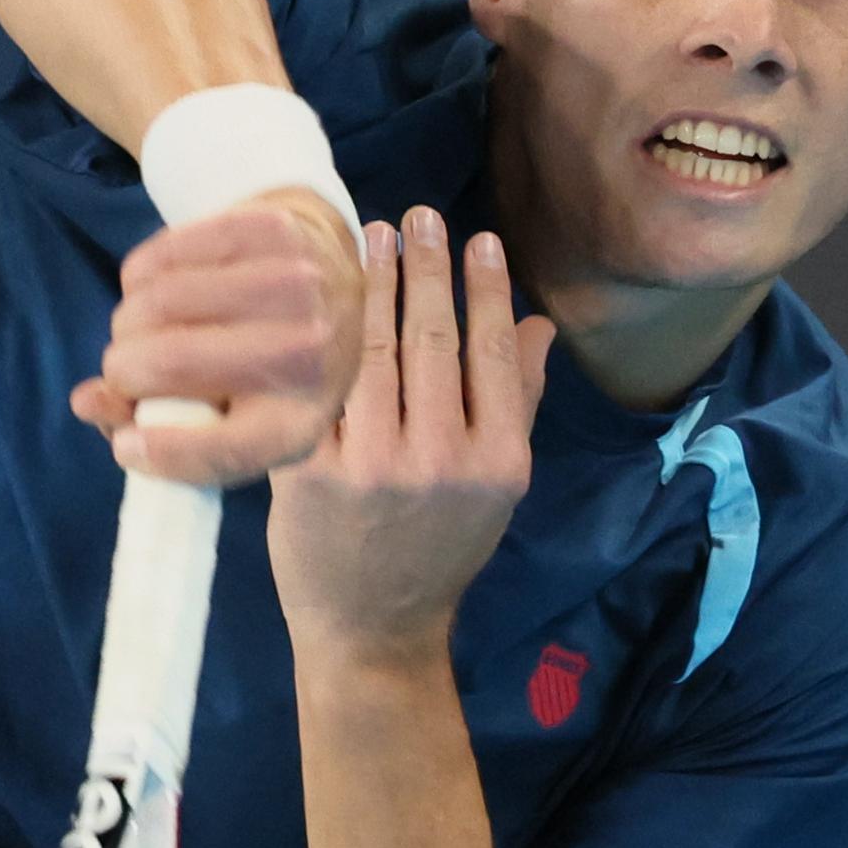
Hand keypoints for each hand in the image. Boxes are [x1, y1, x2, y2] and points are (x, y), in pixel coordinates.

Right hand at [69, 188, 364, 486]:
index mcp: (300, 420)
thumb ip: (149, 425)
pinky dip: (140, 278)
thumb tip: (87, 401)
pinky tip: (157, 287)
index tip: (127, 443)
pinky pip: (163, 256)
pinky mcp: (271, 231)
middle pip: (171, 363)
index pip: (227, 449)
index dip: (164, 453)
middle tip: (124, 370)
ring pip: (158, 302)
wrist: (325, 278)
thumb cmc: (258, 368)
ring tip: (141, 329)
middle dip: (123, 370)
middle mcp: (310, 353)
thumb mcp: (222, 418)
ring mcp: (296, 285)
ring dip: (127, 322)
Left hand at [267, 209, 553, 658]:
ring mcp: (371, 466)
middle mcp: (440, 461)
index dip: (485, 288)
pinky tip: (315, 295)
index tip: (477, 238)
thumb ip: (516, 403)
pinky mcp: (309, 474)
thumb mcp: (497, 487)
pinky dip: (316, 336)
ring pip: (371, 351)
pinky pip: (315, 389)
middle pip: (431, 339)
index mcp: (498, 462)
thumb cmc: (438, 551)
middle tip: (418, 216)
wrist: (372, 631)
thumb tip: (538, 325)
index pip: (492, 352)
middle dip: (424, 267)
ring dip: (370, 284)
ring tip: (369, 236)